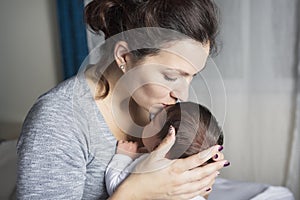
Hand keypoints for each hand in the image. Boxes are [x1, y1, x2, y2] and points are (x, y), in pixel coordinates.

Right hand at [110, 126, 228, 199]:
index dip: (209, 153)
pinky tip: (208, 186)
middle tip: (224, 161)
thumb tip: (172, 130)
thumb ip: (166, 143)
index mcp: (174, 168)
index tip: (217, 148)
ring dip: (212, 178)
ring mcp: (179, 190)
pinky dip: (204, 189)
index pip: (197, 160)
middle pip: (203, 173)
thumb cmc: (143, 173)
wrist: (136, 191)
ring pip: (201, 185)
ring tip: (218, 171)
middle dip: (215, 166)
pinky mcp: (177, 197)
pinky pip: (195, 194)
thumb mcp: (154, 156)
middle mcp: (180, 180)